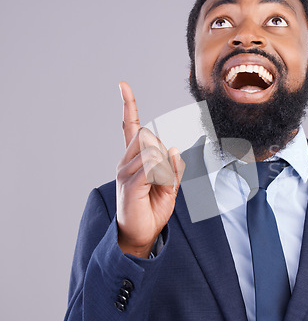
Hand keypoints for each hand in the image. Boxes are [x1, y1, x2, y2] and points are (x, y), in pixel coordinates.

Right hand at [116, 81, 184, 257]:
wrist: (141, 235)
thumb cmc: (152, 209)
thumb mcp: (170, 186)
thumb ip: (173, 167)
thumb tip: (172, 147)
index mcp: (134, 160)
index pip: (130, 127)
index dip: (128, 106)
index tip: (123, 85)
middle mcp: (125, 162)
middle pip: (150, 138)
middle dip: (163, 154)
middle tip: (162, 179)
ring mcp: (125, 172)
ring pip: (154, 152)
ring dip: (165, 170)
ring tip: (158, 189)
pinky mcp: (130, 184)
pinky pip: (153, 167)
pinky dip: (163, 176)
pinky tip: (156, 188)